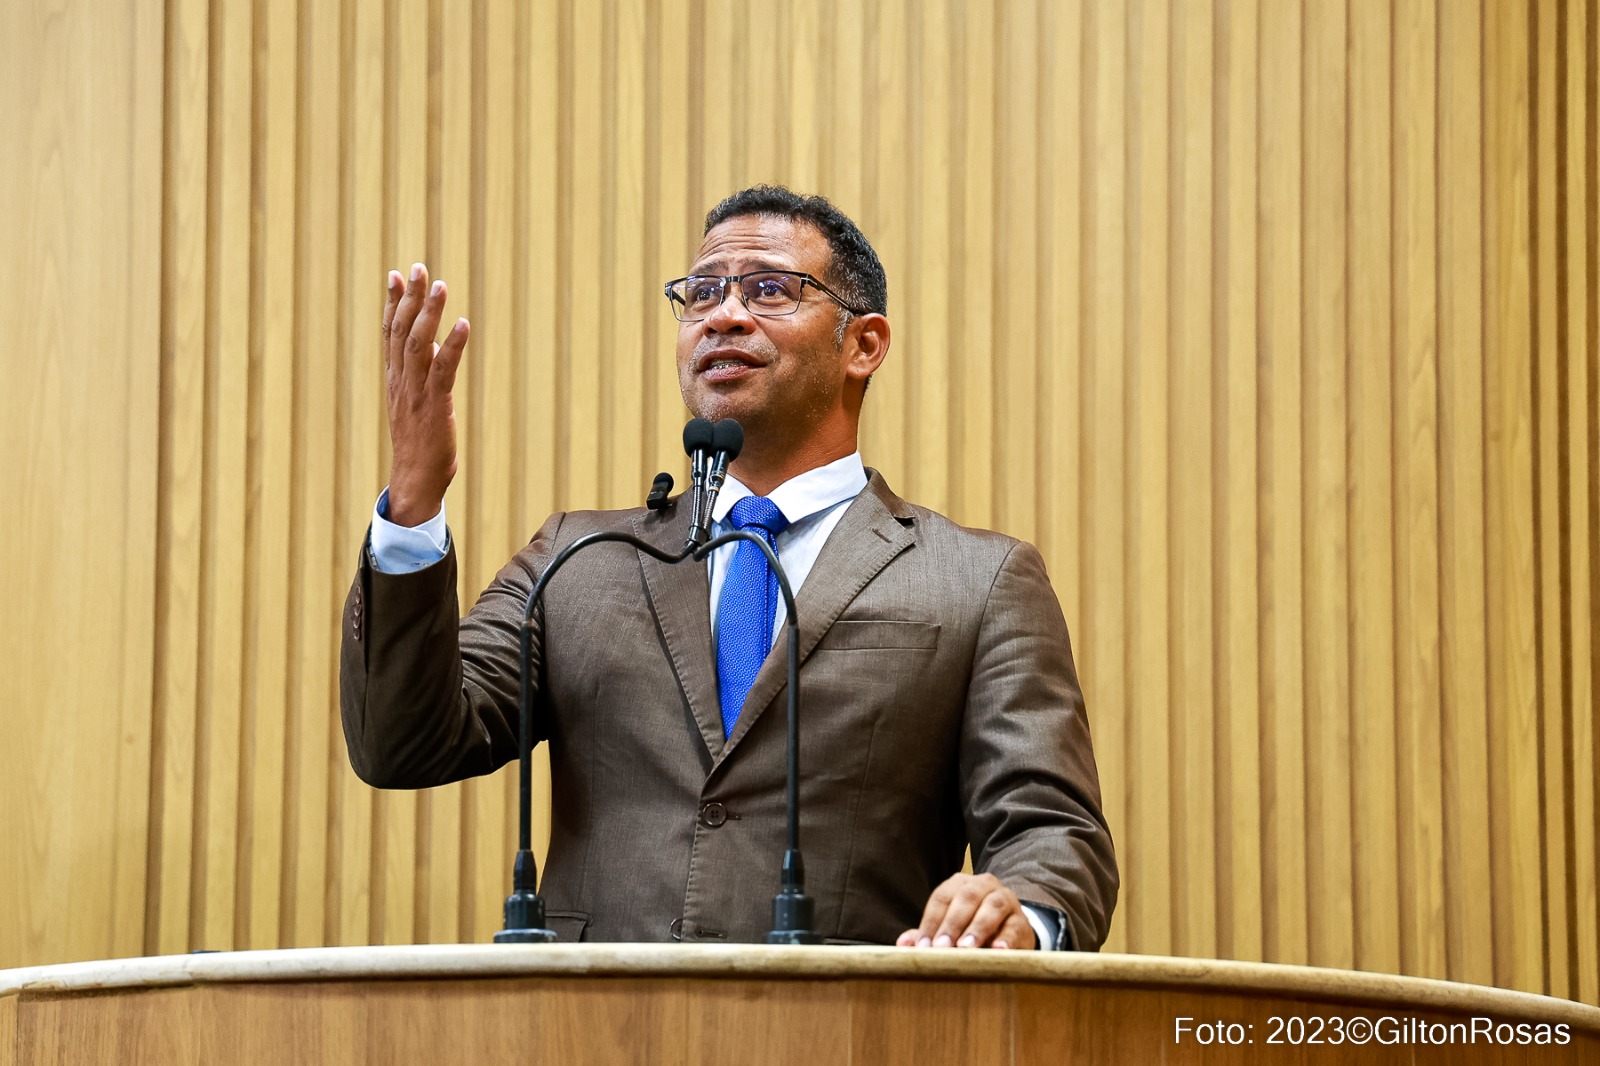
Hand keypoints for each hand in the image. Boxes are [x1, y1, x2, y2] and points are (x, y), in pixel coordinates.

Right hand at [383, 263, 469, 525]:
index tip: (396, 275)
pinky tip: (463, 325)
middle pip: (401, 331)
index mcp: (395, 380)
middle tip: (420, 268)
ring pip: (418, 345)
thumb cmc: (420, 445)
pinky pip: (442, 371)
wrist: (415, 481)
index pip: (390, 334)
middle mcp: (401, 382)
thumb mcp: (416, 405)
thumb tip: (434, 347)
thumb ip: (420, 376)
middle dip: (411, 298)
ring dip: (429, 314)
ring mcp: (416, 393)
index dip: (393, 304)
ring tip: (441, 286)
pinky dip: (453, 346)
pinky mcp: (435, 406)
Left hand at [895, 873, 1036, 949]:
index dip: (931, 922)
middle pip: (966, 897)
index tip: (923, 947)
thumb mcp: (949, 929)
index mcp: (960, 884)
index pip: (941, 898)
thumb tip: (903, 945)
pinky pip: (1015, 925)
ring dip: (978, 927)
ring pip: (993, 906)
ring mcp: (1006, 899)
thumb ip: (927, 934)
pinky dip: (1006, 937)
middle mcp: (983, 885)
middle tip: (942, 948)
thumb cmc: (970, 927)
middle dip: (953, 923)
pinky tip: (998, 950)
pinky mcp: (1022, 919)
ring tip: (967, 947)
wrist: (1009, 928)